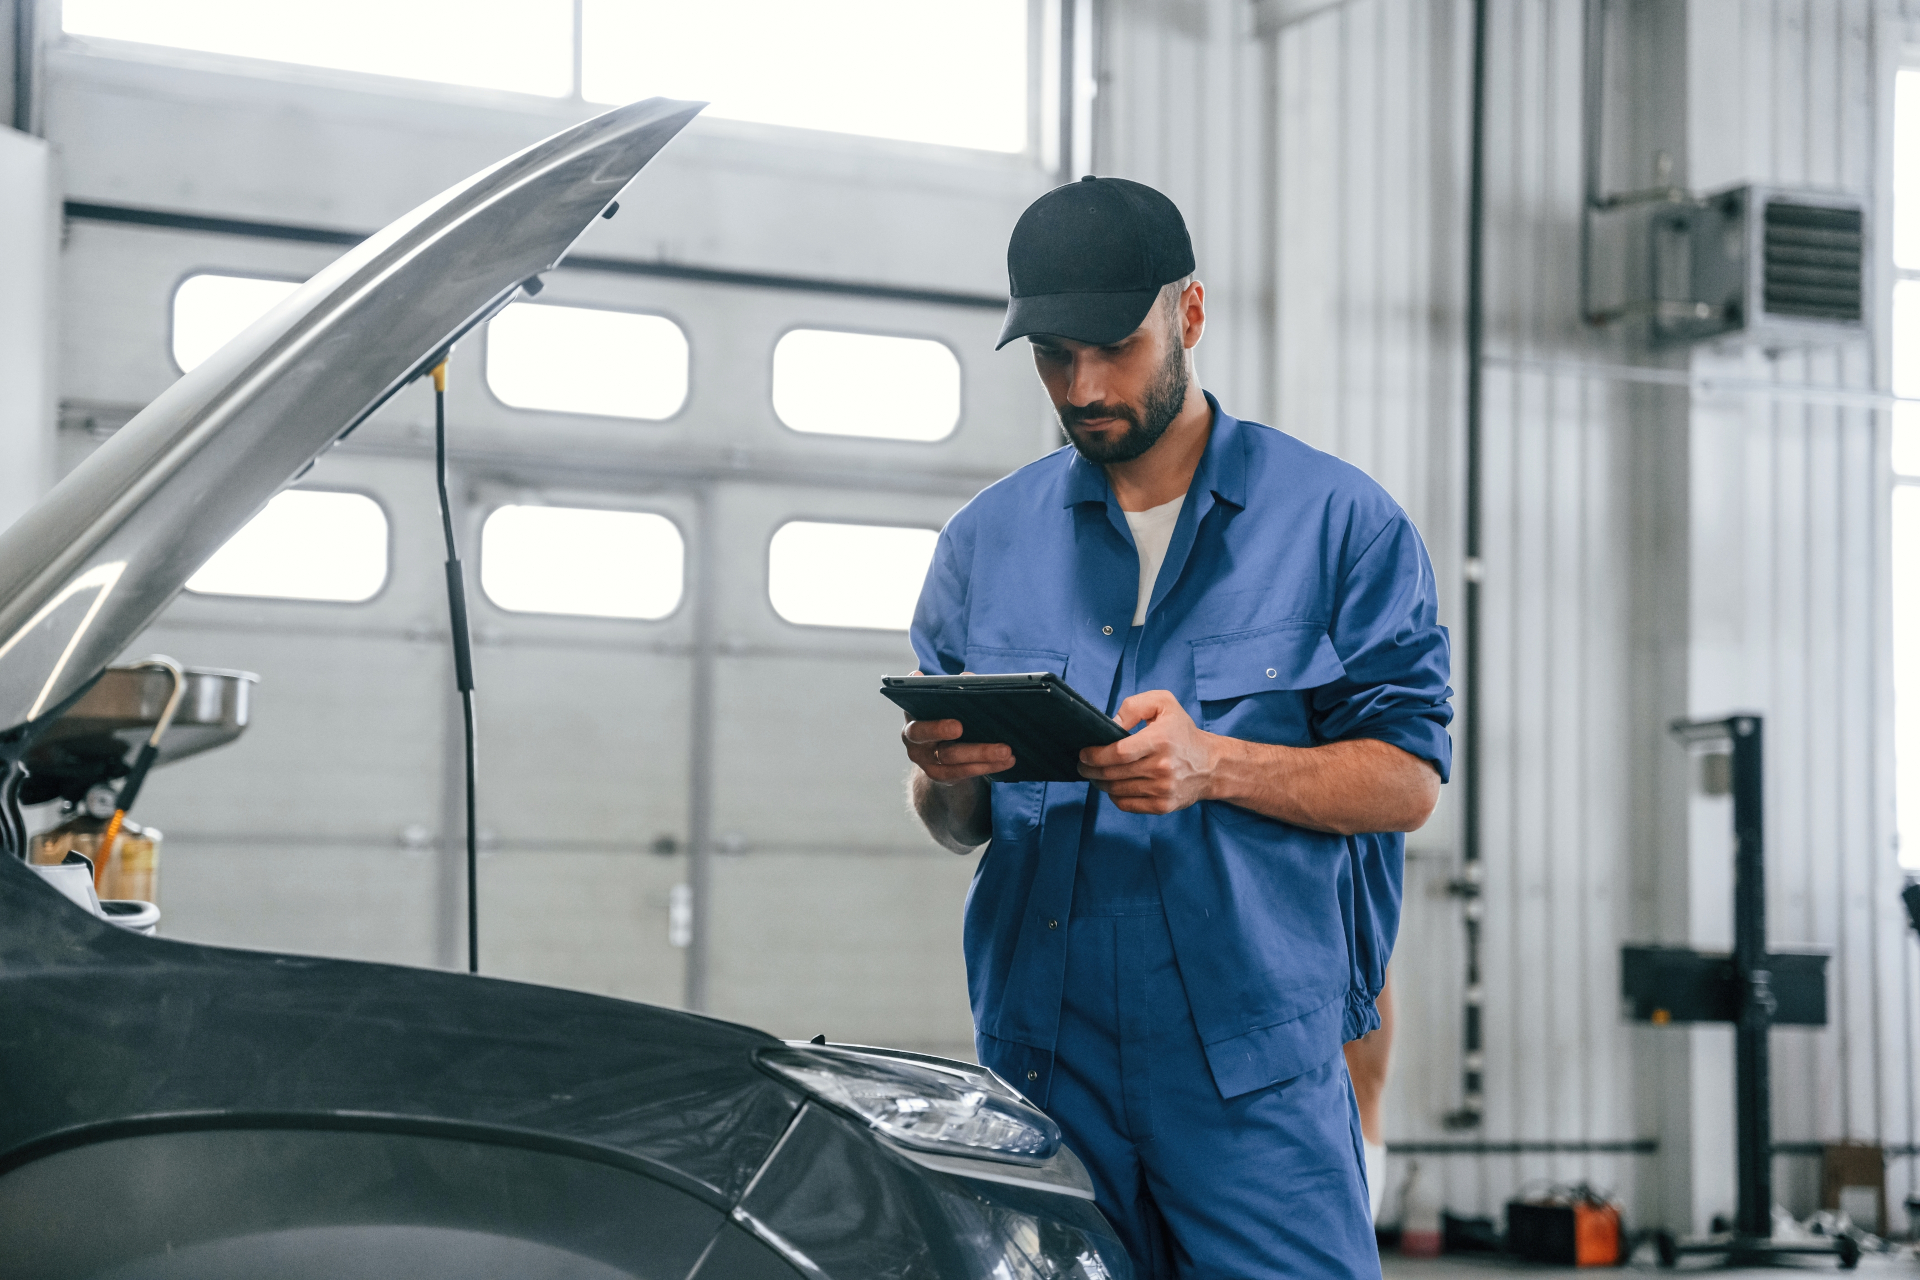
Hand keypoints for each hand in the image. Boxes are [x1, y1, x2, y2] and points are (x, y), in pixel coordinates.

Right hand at [900, 672, 1013, 784]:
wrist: (936, 755)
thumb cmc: (945, 718)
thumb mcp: (946, 704)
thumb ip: (954, 690)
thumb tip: (968, 678)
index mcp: (913, 716)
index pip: (915, 713)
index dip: (928, 717)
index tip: (952, 720)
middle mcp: (914, 740)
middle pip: (928, 735)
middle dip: (943, 731)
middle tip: (961, 727)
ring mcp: (926, 760)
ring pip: (951, 758)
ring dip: (981, 753)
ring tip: (1005, 750)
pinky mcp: (941, 775)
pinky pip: (964, 773)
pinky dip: (988, 766)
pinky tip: (1006, 761)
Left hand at [1077, 689, 1218, 813]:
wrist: (1212, 765)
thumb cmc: (1182, 732)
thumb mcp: (1164, 703)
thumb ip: (1134, 707)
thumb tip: (1111, 725)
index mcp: (1160, 740)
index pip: (1118, 752)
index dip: (1095, 755)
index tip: (1084, 753)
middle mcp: (1162, 767)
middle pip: (1112, 773)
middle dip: (1090, 770)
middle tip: (1082, 765)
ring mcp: (1162, 789)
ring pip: (1116, 790)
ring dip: (1099, 783)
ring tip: (1095, 775)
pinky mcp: (1163, 806)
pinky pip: (1126, 804)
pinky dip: (1114, 796)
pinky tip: (1113, 786)